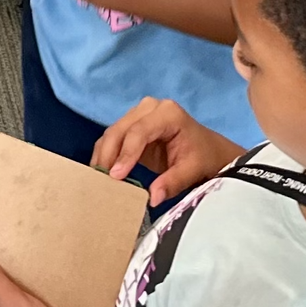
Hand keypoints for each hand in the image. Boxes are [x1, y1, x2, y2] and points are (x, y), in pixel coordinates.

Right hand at [93, 97, 244, 205]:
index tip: (116, 176)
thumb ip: (172, 183)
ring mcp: (139, 114)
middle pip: (121, 129)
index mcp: (168, 114)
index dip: (126, 154)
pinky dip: (106, 154)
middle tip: (101, 180)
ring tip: (97, 179)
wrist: (207, 150)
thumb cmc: (202, 157)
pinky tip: (102, 172)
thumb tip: (152, 198)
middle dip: (109, 155)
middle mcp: (150, 108)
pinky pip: (113, 138)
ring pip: (113, 132)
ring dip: (103, 155)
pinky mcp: (132, 125)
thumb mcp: (191, 171)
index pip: (140, 131)